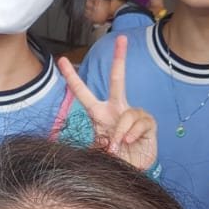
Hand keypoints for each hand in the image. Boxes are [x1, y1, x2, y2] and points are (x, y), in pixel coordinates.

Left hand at [57, 35, 157, 170]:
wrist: (131, 170)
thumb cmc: (112, 158)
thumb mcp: (96, 151)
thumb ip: (96, 144)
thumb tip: (107, 142)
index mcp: (99, 113)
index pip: (83, 92)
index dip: (72, 77)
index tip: (61, 60)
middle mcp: (116, 108)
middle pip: (117, 79)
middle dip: (120, 58)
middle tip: (121, 38)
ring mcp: (133, 114)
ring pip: (127, 114)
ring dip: (120, 133)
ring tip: (117, 146)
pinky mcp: (148, 123)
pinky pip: (139, 123)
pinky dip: (132, 135)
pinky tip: (130, 142)